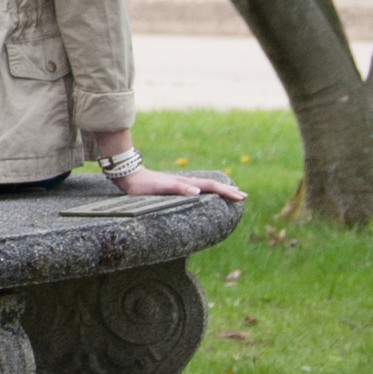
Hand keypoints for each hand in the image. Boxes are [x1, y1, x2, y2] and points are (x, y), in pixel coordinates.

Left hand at [116, 164, 242, 201]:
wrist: (129, 176)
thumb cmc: (144, 185)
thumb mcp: (160, 188)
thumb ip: (178, 189)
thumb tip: (198, 192)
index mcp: (186, 183)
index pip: (211, 187)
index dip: (226, 192)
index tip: (240, 197)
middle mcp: (185, 182)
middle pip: (211, 185)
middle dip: (228, 191)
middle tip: (243, 196)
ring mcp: (180, 183)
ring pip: (205, 186)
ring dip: (219, 190)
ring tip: (230, 193)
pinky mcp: (174, 186)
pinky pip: (197, 188)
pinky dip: (207, 191)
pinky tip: (205, 193)